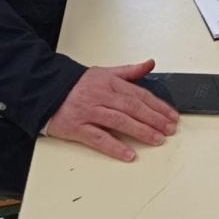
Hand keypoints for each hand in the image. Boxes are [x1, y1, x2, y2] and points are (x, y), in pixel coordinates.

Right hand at [44, 59, 178, 161]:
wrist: (46, 90)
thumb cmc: (78, 85)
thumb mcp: (104, 73)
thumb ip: (129, 71)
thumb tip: (150, 64)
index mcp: (111, 83)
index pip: (140, 94)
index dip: (158, 105)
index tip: (172, 115)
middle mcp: (102, 96)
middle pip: (132, 107)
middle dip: (154, 119)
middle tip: (170, 129)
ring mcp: (89, 112)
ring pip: (119, 121)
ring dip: (141, 131)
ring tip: (157, 139)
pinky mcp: (77, 127)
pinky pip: (98, 138)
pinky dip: (115, 147)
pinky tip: (129, 154)